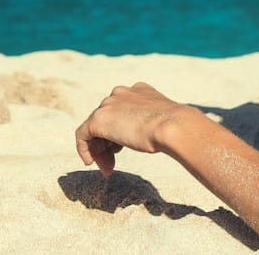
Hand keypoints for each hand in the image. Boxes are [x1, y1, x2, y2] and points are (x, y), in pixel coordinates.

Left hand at [73, 82, 196, 175]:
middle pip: (107, 120)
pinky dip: (84, 149)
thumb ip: (154, 123)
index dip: (120, 133)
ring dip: (100, 150)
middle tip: (112, 165)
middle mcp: (121, 93)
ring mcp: (108, 104)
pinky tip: (90, 162)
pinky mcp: (98, 119)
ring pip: (95, 128)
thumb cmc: (176, 129)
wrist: (173, 127)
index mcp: (139, 91)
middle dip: (108, 144)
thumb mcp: (164, 122)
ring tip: (108, 168)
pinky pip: (83, 134)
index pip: (121, 111)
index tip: (122, 151)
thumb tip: (155, 135)